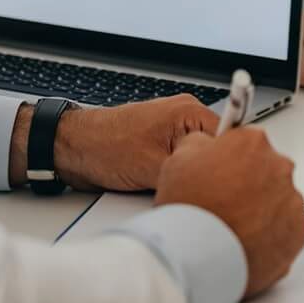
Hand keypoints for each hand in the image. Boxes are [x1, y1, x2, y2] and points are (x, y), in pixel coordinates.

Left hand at [56, 95, 220, 192]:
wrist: (72, 149)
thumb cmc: (105, 147)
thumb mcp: (154, 166)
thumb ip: (189, 172)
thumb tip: (213, 185)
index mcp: (188, 112)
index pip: (231, 138)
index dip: (230, 163)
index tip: (229, 184)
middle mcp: (184, 119)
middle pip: (215, 151)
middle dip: (207, 172)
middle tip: (199, 190)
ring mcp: (173, 133)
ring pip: (197, 161)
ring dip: (189, 176)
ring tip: (177, 188)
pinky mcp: (162, 147)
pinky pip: (182, 165)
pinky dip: (178, 177)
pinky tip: (168, 188)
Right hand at [155, 128, 303, 298]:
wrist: (197, 254)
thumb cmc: (188, 209)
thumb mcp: (179, 158)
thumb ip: (200, 144)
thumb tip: (207, 146)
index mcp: (253, 143)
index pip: (248, 144)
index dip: (232, 160)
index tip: (224, 172)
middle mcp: (279, 168)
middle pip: (267, 171)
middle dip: (249, 185)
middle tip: (224, 204)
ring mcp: (291, 201)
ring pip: (278, 201)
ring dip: (261, 210)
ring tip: (232, 227)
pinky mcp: (297, 233)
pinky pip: (285, 229)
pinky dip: (269, 235)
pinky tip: (244, 241)